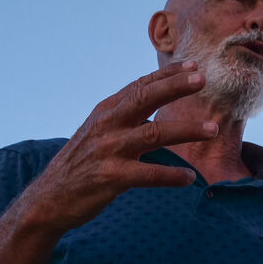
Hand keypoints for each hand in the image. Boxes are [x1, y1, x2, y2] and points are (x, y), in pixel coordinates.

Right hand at [24, 62, 215, 231]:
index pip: (140, 87)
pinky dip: (171, 175)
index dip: (167, 75)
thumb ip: (123, 114)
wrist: (50, 199)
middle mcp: (107, 126)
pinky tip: (189, 178)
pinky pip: (148, 174)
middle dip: (175, 87)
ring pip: (154, 134)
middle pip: (145, 99)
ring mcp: (108, 151)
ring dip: (186, 130)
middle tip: (202, 78)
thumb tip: (154, 95)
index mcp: (106, 111)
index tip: (193, 65)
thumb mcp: (98, 130)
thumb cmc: (82, 163)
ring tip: (212, 130)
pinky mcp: (110, 178)